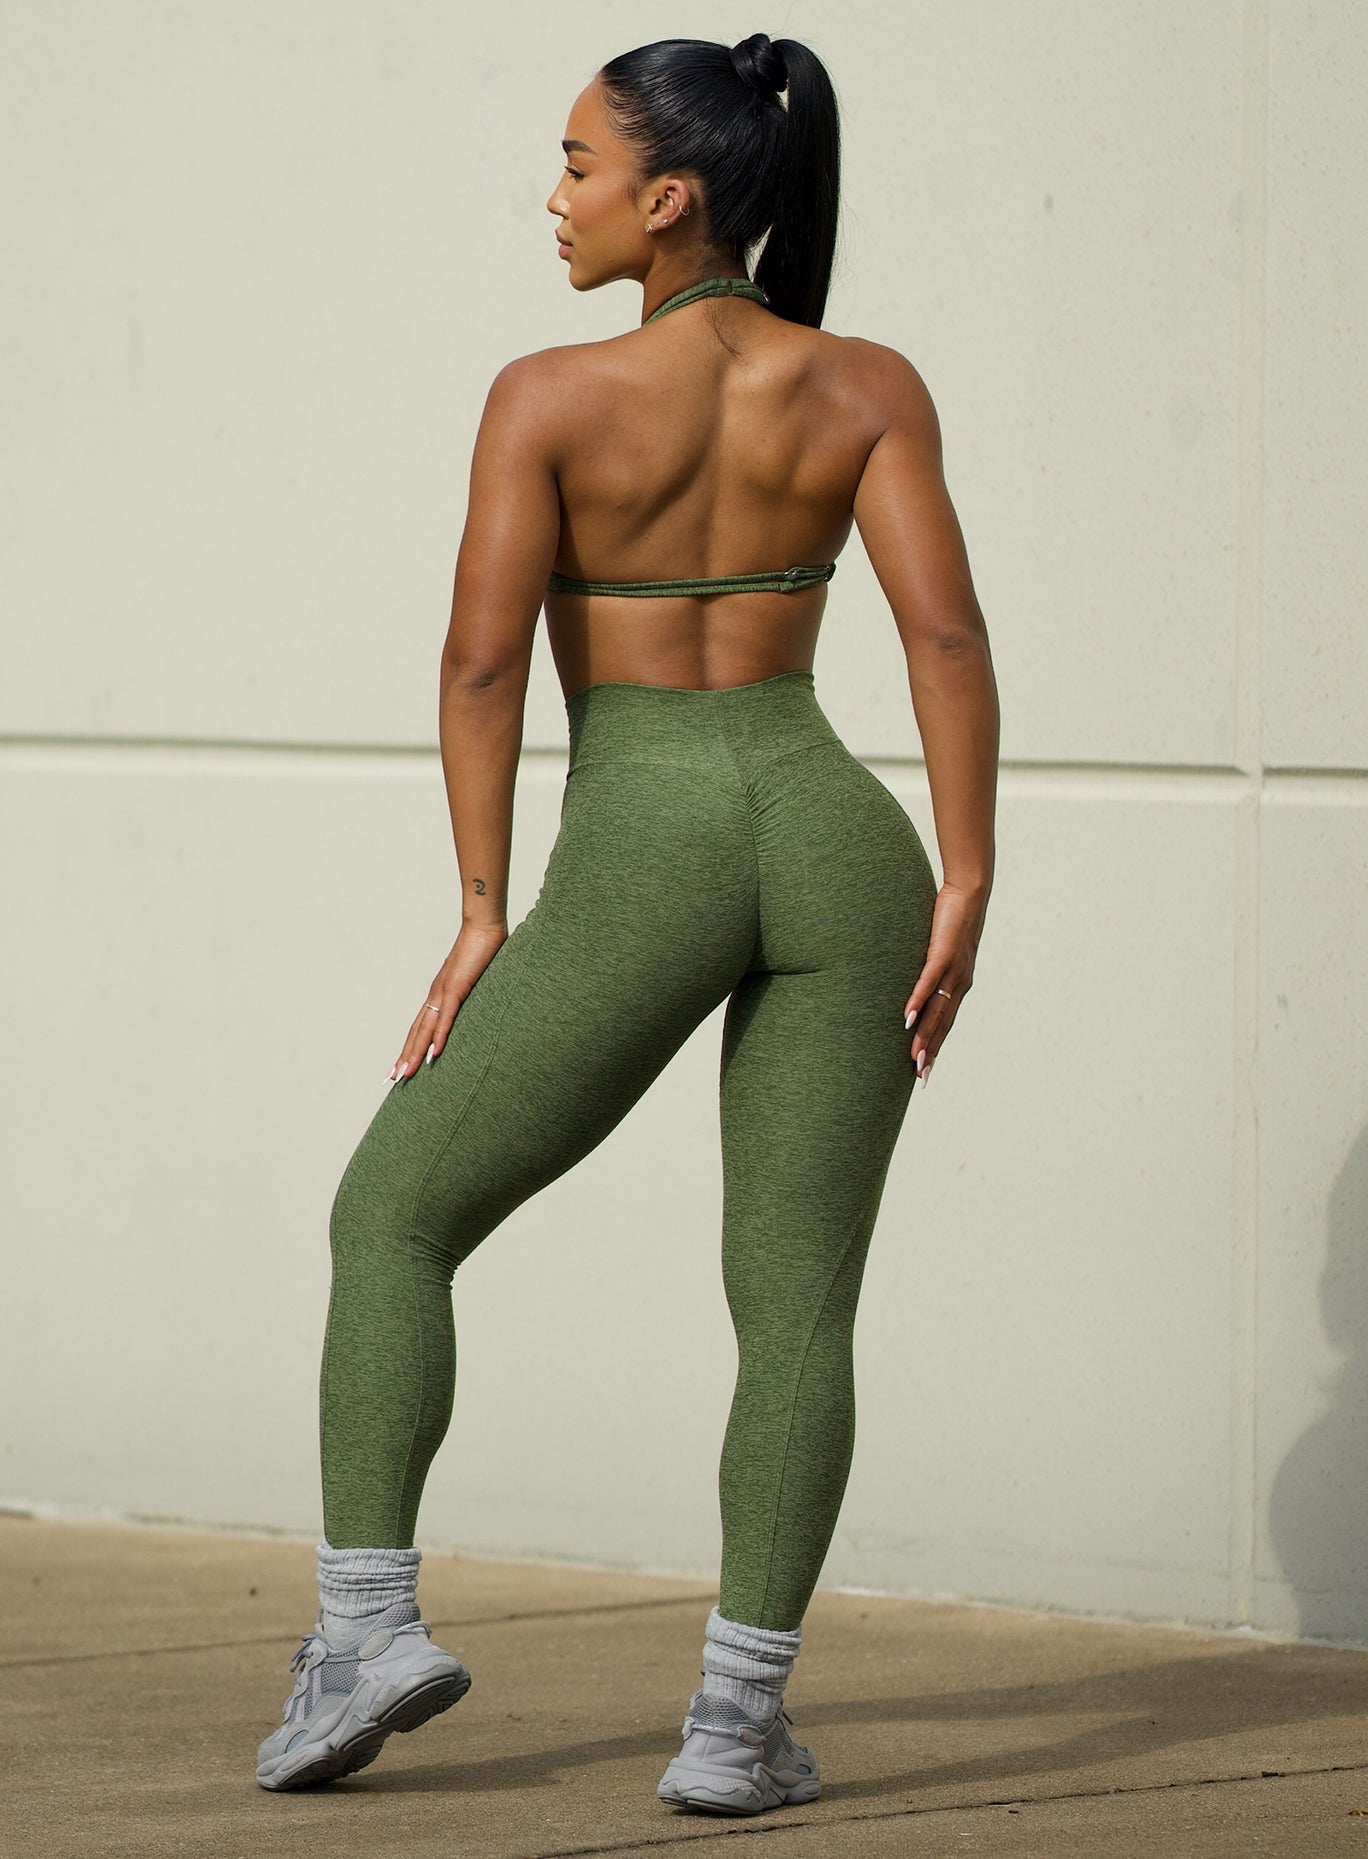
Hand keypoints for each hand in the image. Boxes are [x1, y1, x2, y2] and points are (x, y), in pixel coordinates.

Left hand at [388, 921, 508, 1082]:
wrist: (483, 926)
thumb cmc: (482, 948)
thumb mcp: (476, 977)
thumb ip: (473, 991)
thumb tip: (478, 1001)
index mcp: (439, 993)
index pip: (420, 1025)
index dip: (410, 1046)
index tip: (401, 1065)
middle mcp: (436, 994)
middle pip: (416, 1032)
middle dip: (405, 1056)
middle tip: (393, 1079)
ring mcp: (444, 991)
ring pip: (425, 1029)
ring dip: (415, 1053)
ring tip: (406, 1074)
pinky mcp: (457, 988)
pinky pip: (446, 1017)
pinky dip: (439, 1036)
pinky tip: (433, 1054)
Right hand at [903, 881, 988, 1086]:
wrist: (970, 893)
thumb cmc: (953, 920)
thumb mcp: (943, 949)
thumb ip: (934, 967)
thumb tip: (920, 981)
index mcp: (960, 984)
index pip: (947, 1023)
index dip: (936, 1047)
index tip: (925, 1070)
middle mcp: (960, 983)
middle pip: (943, 1024)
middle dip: (931, 1051)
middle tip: (921, 1077)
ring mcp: (953, 970)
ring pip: (937, 1010)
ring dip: (925, 1035)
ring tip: (914, 1057)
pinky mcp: (943, 954)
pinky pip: (929, 983)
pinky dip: (918, 1002)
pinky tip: (908, 1019)